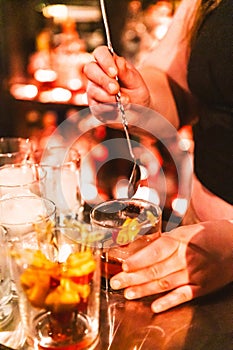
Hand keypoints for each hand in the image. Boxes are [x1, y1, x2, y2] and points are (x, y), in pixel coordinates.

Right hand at [83, 46, 150, 117]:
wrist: (139, 109)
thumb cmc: (136, 91)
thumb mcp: (135, 81)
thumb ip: (126, 72)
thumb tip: (118, 62)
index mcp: (108, 63)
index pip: (100, 53)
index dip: (105, 61)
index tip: (115, 73)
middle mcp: (97, 75)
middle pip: (90, 70)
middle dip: (103, 80)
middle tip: (116, 90)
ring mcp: (94, 90)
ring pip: (94, 90)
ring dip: (110, 98)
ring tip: (126, 101)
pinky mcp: (94, 106)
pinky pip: (97, 107)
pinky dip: (109, 108)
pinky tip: (119, 109)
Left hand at [110, 220, 232, 312]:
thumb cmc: (206, 235)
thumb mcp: (184, 231)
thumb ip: (164, 241)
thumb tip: (141, 249)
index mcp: (181, 240)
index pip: (156, 251)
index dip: (139, 260)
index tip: (123, 266)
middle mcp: (186, 258)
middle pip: (156, 270)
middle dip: (133, 277)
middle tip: (116, 283)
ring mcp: (195, 274)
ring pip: (166, 284)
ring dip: (145, 290)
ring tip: (128, 294)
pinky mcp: (202, 287)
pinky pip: (184, 296)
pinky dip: (169, 302)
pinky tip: (155, 307)